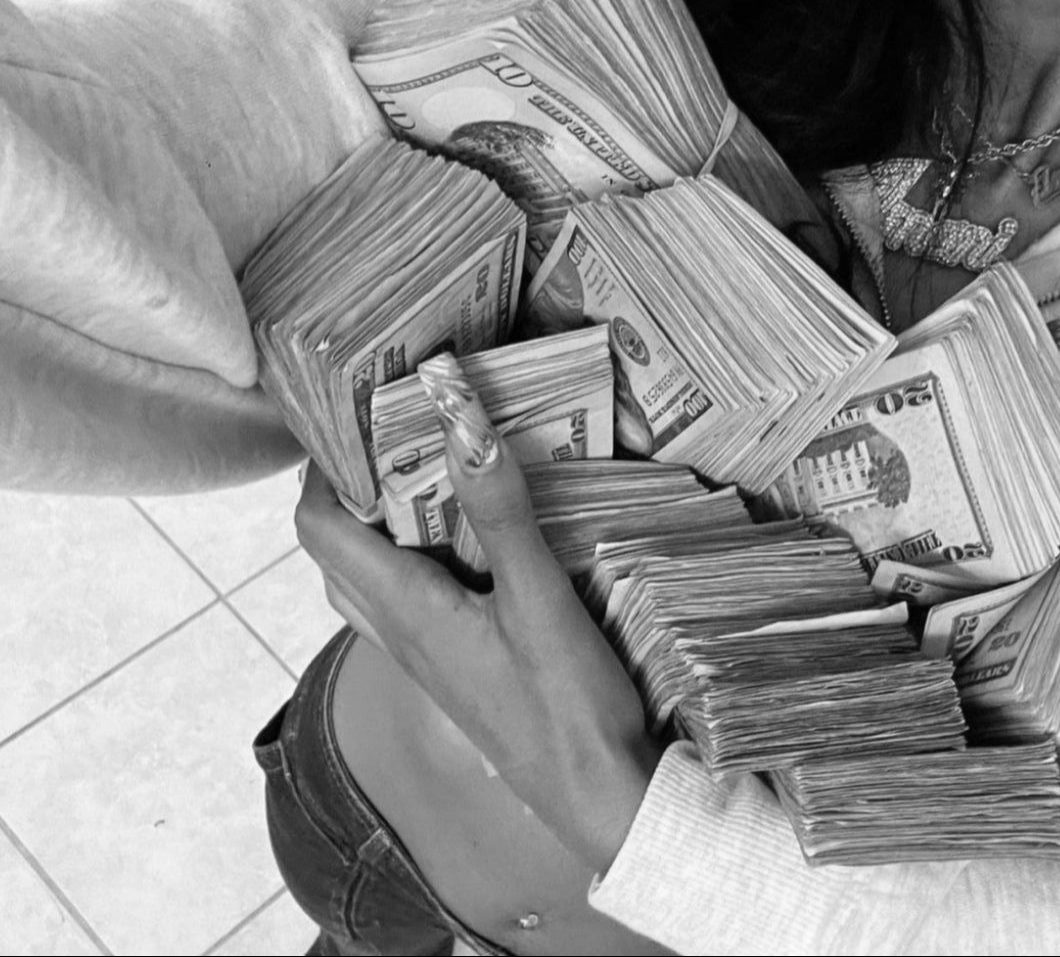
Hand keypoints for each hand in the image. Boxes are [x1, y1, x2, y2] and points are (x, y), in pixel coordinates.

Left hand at [294, 362, 660, 871]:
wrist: (593, 790)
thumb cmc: (564, 700)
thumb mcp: (538, 593)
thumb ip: (499, 506)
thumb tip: (458, 415)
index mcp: (405, 608)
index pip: (321, 529)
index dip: (320, 472)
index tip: (353, 418)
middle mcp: (397, 632)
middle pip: (333, 553)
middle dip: (346, 491)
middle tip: (393, 438)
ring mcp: (421, 656)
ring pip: (363, 582)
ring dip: (374, 529)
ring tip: (421, 481)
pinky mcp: (450, 669)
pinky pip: (401, 605)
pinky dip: (408, 562)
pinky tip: (461, 546)